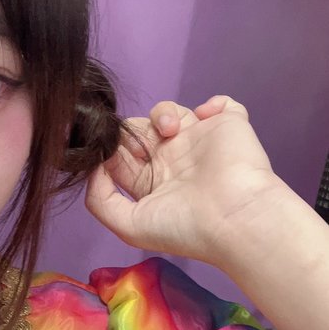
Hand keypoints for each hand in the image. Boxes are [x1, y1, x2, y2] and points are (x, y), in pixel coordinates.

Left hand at [85, 95, 282, 264]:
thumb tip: (95, 169)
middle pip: (138, 130)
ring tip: (170, 130)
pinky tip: (207, 117)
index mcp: (150, 182)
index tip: (106, 147)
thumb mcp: (128, 226)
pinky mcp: (227, 125)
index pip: (120, 156)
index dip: (109, 148)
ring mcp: (200, 141)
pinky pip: (221, 104)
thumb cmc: (184, 226)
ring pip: (168, 111)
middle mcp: (173, 160)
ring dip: (162, 113)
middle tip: (140, 144)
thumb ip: (100, 200)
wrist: (235, 217)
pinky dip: (215, 103)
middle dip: (131, 130)